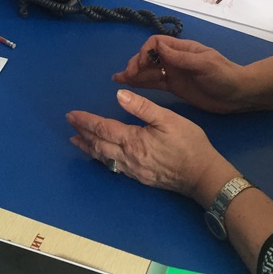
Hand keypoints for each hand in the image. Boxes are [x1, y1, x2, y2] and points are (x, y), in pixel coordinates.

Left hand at [67, 89, 225, 200]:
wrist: (203, 176)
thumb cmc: (188, 144)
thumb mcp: (168, 119)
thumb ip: (142, 107)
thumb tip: (119, 95)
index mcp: (133, 140)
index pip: (102, 128)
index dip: (85, 120)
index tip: (71, 114)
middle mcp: (128, 157)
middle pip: (98, 144)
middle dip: (83, 133)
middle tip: (69, 124)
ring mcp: (133, 170)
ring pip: (104, 158)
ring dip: (89, 147)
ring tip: (76, 141)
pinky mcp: (140, 178)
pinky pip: (114, 167)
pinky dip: (102, 159)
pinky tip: (101, 156)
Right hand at [114, 35, 248, 114]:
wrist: (238, 94)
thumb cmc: (224, 76)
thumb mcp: (205, 64)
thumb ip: (182, 57)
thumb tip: (158, 47)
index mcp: (182, 49)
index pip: (156, 44)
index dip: (145, 52)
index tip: (140, 65)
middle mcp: (175, 59)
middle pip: (149, 57)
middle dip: (135, 63)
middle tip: (125, 76)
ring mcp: (173, 73)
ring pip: (149, 70)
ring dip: (134, 73)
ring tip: (118, 79)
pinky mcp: (174, 87)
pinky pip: (154, 83)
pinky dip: (141, 83)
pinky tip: (129, 85)